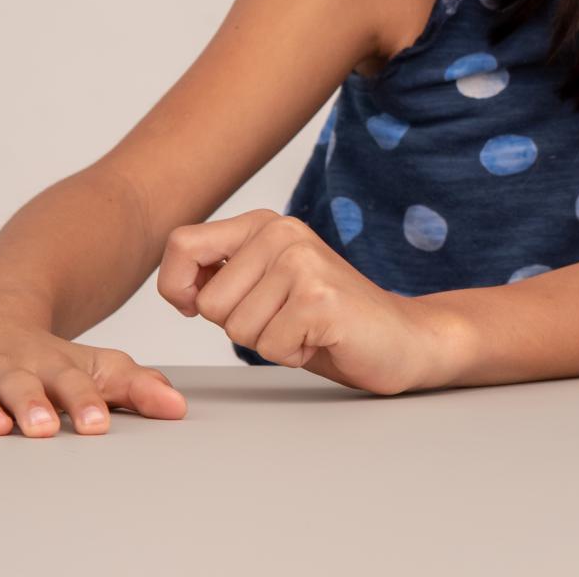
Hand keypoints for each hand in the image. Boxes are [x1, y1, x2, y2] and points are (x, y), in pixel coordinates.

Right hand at [0, 316, 185, 437]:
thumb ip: (138, 387)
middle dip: (37, 404)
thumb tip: (178, 407)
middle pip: (30, 384)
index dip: (87, 403)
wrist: (0, 323)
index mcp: (61, 365)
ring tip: (2, 425)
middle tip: (47, 427)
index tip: (98, 425)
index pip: (77, 383)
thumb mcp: (99, 369)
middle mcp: (23, 366)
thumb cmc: (53, 361)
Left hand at [158, 210, 460, 395]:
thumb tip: (176, 285)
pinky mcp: (320, 297)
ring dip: (269, 342)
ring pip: (236, 328)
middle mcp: (283, 232)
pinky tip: (321, 337)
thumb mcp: (264, 287)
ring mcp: (303, 262)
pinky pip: (269, 346)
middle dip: (240, 327)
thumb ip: (222, 277)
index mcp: (264, 224)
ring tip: (306, 327)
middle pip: (208, 303)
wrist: (402, 337)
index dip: (177, 287)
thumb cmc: (326, 320)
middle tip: (287, 319)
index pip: (181, 245)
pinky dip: (292, 354)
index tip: (201, 306)